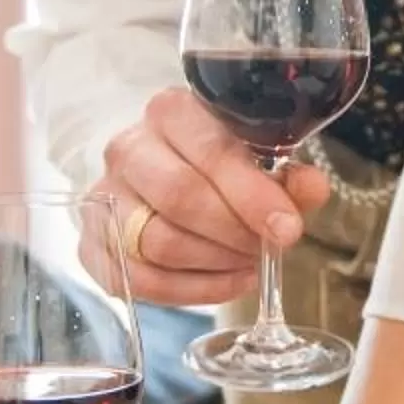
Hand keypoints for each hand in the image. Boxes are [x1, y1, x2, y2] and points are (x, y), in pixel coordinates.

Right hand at [97, 85, 329, 305]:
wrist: (165, 170)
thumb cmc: (217, 162)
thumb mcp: (259, 157)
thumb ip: (288, 174)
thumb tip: (310, 190)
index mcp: (171, 112)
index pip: (210, 152)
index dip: (252, 196)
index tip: (287, 228)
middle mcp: (128, 148)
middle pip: (179, 197)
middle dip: (234, 232)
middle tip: (267, 247)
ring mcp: (104, 198)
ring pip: (159, 242)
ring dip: (216, 263)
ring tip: (249, 262)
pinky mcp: (93, 244)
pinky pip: (139, 280)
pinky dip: (192, 290)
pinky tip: (227, 281)